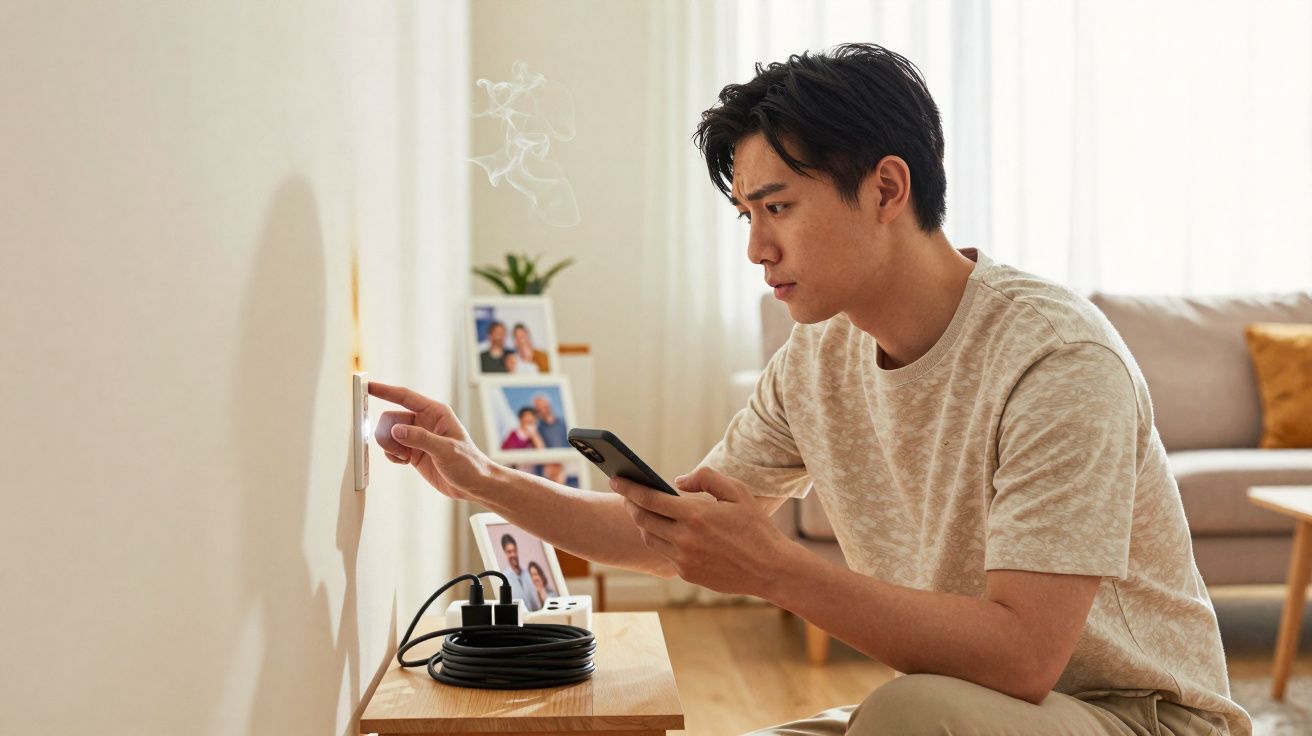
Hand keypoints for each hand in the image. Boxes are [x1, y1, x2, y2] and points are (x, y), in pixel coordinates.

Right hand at [368, 380, 492, 500]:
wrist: (473, 485)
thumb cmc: (469, 463)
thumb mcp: (446, 449)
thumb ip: (420, 438)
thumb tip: (396, 430)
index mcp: (435, 412)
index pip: (405, 397)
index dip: (385, 391)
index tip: (368, 386)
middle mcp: (424, 421)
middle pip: (391, 418)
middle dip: (389, 433)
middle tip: (400, 450)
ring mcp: (417, 437)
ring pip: (389, 434)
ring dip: (390, 446)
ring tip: (405, 457)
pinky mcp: (413, 452)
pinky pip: (391, 448)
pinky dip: (392, 455)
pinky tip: (405, 462)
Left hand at [611, 467, 795, 596]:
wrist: (770, 569)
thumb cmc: (755, 527)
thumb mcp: (737, 492)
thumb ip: (706, 478)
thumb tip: (678, 481)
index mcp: (695, 514)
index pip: (649, 499)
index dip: (629, 488)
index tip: (615, 479)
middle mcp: (685, 538)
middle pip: (642, 519)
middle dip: (630, 504)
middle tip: (627, 494)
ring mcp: (684, 559)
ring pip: (650, 538)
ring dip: (643, 523)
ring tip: (645, 511)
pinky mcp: (687, 574)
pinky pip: (665, 554)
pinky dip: (661, 540)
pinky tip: (666, 532)